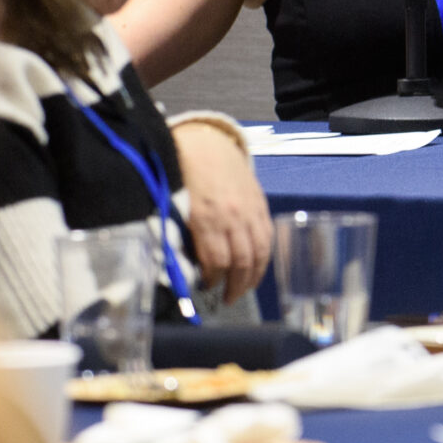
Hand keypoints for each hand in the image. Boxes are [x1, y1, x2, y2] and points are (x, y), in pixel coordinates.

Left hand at [172, 120, 270, 300]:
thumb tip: (180, 266)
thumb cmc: (183, 173)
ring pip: (259, 253)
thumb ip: (180, 233)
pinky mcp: (261, 205)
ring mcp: (251, 210)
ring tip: (242, 291)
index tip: (205, 288)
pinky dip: (264, 258)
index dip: (212, 280)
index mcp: (207, 216)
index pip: (216, 261)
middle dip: (235, 286)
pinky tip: (257, 270)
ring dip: (252, 277)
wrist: (207, 143)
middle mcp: (233, 216)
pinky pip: (268, 238)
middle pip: (241, 262)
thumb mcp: (174, 203)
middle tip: (226, 299)